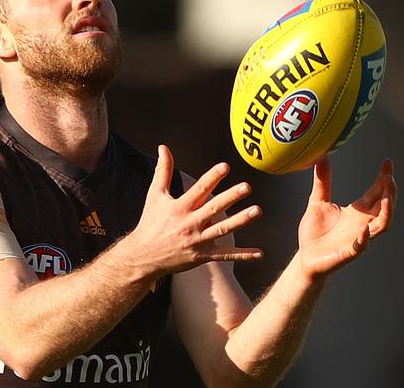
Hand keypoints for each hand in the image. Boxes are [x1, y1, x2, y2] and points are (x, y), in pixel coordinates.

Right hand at [126, 145, 262, 276]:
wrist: (144, 256)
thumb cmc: (151, 222)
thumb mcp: (155, 195)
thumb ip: (163, 170)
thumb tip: (163, 147)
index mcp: (179, 207)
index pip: (199, 190)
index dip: (212, 178)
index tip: (225, 167)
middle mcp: (189, 223)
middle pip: (213, 208)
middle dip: (230, 197)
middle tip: (246, 187)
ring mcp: (197, 241)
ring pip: (222, 230)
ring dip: (240, 221)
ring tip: (257, 211)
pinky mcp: (202, 256)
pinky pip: (224, 255)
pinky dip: (241, 255)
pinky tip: (259, 253)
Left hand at [297, 157, 397, 281]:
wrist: (305, 257)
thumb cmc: (315, 232)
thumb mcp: (317, 202)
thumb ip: (322, 182)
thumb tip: (322, 158)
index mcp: (357, 212)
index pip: (376, 192)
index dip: (383, 178)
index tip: (388, 162)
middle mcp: (363, 224)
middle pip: (385, 207)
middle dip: (389, 191)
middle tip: (389, 175)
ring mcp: (358, 239)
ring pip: (381, 225)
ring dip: (387, 211)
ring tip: (387, 196)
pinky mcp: (348, 253)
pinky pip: (361, 247)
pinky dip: (364, 239)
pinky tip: (364, 230)